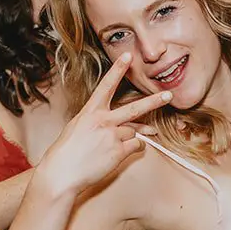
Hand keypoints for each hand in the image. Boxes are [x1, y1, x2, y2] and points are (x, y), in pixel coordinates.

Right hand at [34, 56, 170, 197]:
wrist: (62, 173)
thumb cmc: (66, 152)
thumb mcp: (77, 127)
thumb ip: (97, 121)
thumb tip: (118, 123)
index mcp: (90, 112)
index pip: (106, 86)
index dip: (118, 70)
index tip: (128, 56)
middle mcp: (103, 121)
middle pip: (134, 109)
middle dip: (153, 102)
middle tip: (168, 96)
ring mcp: (112, 136)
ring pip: (134, 131)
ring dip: (134, 135)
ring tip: (126, 141)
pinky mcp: (118, 152)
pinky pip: (136, 146)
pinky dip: (135, 148)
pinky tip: (120, 152)